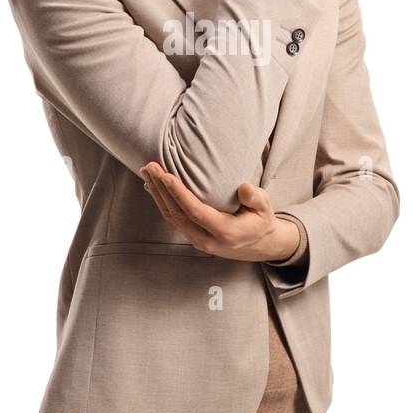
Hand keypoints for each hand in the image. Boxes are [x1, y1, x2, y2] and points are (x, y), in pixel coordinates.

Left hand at [138, 161, 299, 262]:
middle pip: (177, 214)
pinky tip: (154, 187)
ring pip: (171, 217)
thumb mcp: (265, 208)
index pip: (195, 211)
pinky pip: (174, 219)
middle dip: (161, 189)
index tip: (165, 175)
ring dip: (157, 194)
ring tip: (147, 173)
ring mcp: (198, 241)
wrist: (259, 245)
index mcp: (225, 232)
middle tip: (150, 167)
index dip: (178, 194)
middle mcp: (207, 240)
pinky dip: (162, 202)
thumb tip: (244, 187)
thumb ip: (255, 198)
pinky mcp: (193, 237)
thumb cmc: (260, 221)